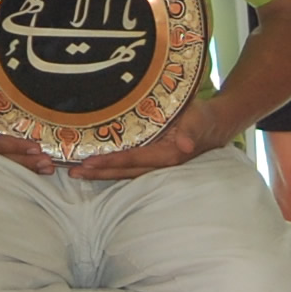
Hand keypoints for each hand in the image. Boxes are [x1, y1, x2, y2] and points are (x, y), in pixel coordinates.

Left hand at [69, 99, 226, 180]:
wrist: (217, 123)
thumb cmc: (205, 118)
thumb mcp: (199, 119)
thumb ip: (191, 130)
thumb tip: (185, 145)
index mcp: (169, 156)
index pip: (133, 160)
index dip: (111, 162)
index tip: (88, 163)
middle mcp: (160, 164)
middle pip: (125, 172)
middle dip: (99, 173)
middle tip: (73, 173)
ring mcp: (157, 164)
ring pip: (125, 172)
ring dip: (102, 173)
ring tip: (77, 173)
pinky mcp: (155, 159)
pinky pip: (131, 166)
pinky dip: (113, 168)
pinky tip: (96, 167)